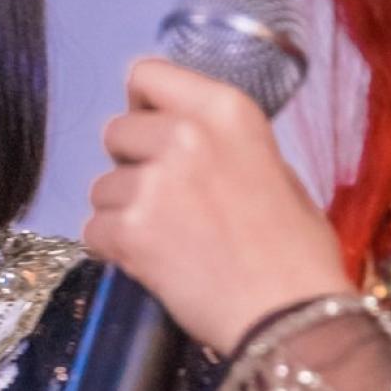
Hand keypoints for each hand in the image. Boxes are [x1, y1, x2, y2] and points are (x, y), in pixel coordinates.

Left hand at [83, 58, 351, 353]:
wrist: (291, 316)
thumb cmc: (297, 252)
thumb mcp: (277, 173)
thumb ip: (225, 147)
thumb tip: (190, 144)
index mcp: (226, 110)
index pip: (147, 74)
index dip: (142, 106)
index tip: (152, 133)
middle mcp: (185, 134)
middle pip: (115, 130)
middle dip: (129, 164)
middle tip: (161, 200)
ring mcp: (153, 182)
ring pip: (101, 187)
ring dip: (120, 212)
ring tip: (162, 241)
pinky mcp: (130, 230)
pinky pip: (93, 230)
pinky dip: (111, 250)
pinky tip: (147, 264)